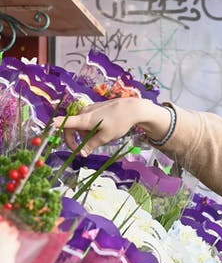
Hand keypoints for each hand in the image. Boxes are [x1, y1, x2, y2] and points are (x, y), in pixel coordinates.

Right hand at [52, 99, 169, 155]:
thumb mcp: (106, 137)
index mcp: (85, 119)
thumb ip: (92, 145)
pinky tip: (103, 131)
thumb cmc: (119, 122)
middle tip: (83, 152)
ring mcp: (89, 110)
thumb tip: (82, 153)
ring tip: (101, 138)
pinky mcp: (95, 110)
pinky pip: (87, 122)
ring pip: (81, 126)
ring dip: (86, 135)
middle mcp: (84, 112)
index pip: (65, 122)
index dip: (54, 127)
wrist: (132, 108)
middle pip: (71, 128)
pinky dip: (91, 129)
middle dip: (76, 140)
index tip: (48, 131)